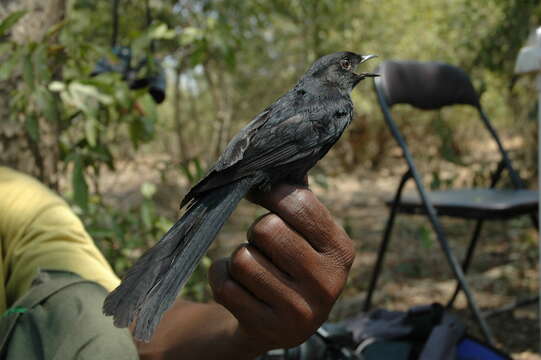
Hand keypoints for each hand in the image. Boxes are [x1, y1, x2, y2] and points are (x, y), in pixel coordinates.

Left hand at [209, 184, 354, 354]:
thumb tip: (282, 157)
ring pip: (242, 258)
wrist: (282, 325)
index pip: (298, 202)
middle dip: (257, 232)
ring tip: (254, 267)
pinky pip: (225, 285)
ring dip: (238, 257)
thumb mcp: (309, 237)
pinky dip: (221, 276)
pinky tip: (237, 284)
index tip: (260, 194)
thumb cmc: (293, 264)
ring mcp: (299, 310)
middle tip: (264, 244)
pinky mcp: (268, 329)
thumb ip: (299, 199)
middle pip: (266, 229)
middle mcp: (327, 282)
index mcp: (341, 250)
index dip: (270, 193)